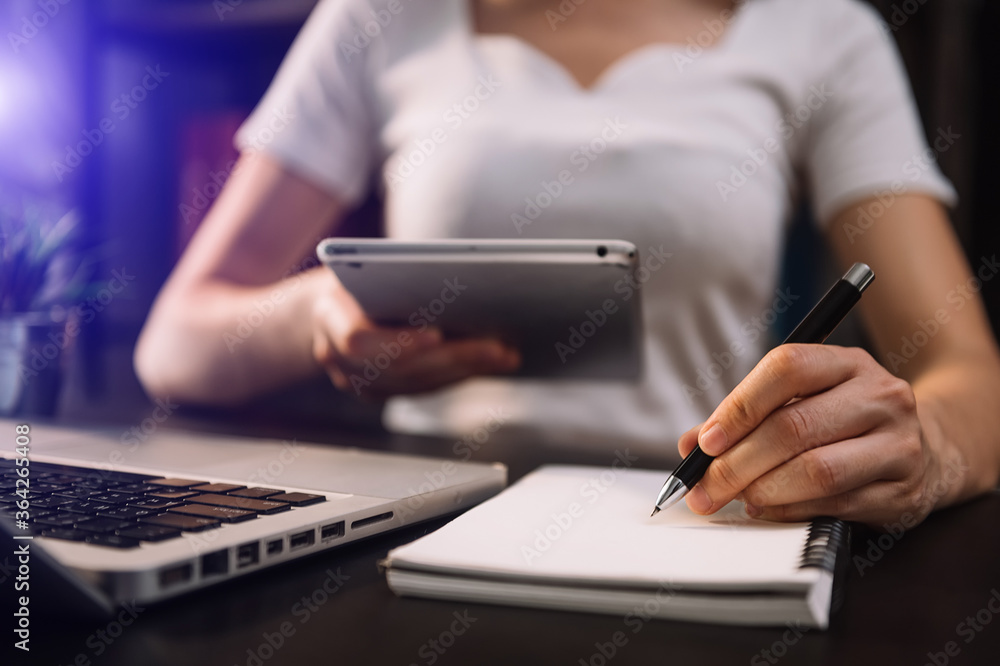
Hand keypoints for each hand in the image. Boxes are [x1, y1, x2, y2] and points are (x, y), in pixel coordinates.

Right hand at [311, 272, 519, 398]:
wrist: (328, 304)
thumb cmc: (356, 274)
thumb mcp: (366, 263)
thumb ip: (397, 273)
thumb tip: (464, 276)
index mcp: (330, 317)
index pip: (359, 340)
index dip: (400, 342)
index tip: (438, 334)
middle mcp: (337, 357)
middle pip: (400, 368)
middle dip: (454, 357)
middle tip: (498, 347)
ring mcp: (357, 381)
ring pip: (416, 383)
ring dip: (466, 368)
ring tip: (505, 354)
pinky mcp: (380, 391)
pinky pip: (423, 387)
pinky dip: (459, 373)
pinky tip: (490, 361)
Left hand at [677, 344, 942, 527]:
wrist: (928, 449)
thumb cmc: (845, 422)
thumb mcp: (803, 401)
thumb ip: (746, 417)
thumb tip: (690, 445)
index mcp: (847, 363)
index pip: (788, 369)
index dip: (739, 406)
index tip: (705, 442)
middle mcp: (879, 396)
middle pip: (794, 428)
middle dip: (737, 463)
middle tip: (704, 486)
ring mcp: (898, 443)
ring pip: (817, 470)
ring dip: (763, 489)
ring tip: (734, 497)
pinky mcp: (903, 490)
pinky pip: (834, 504)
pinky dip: (789, 509)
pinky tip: (767, 508)